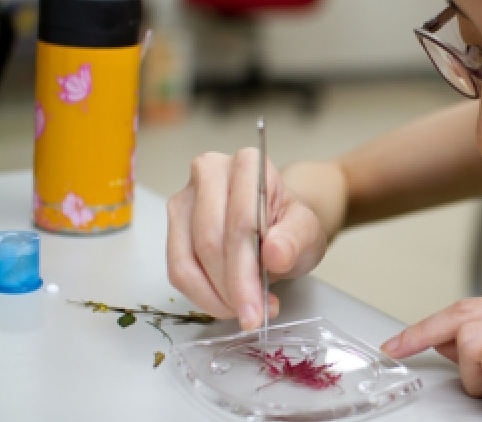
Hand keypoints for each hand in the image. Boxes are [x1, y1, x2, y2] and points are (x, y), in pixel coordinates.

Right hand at [166, 149, 328, 330]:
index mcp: (248, 164)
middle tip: (252, 317)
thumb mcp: (308, 231)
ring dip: (214, 296)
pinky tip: (227, 304)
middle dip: (231, 288)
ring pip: (187, 259)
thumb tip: (275, 254)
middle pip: (210, 241)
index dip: (247, 272)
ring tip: (244, 312)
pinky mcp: (173, 225)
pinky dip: (201, 295)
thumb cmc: (290, 225)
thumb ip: (296, 240)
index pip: (241, 223)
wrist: (276, 226)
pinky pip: (177, 269)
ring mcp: (185, 197)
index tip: (259, 308)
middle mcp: (209, 171)